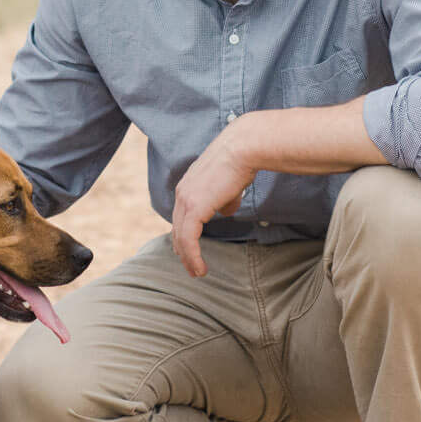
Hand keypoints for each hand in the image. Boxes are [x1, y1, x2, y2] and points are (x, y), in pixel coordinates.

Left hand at [169, 119, 255, 278]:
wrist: (243, 148)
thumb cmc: (241, 162)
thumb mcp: (229, 185)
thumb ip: (224, 200)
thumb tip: (225, 212)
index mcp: (188, 187)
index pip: (181, 217)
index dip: (185, 236)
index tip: (190, 252)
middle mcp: (182, 194)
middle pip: (177, 229)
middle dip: (183, 251)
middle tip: (192, 268)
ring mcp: (186, 201)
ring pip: (181, 238)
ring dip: (188, 258)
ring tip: (197, 273)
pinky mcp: (194, 208)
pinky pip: (189, 239)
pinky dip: (193, 256)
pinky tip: (201, 268)